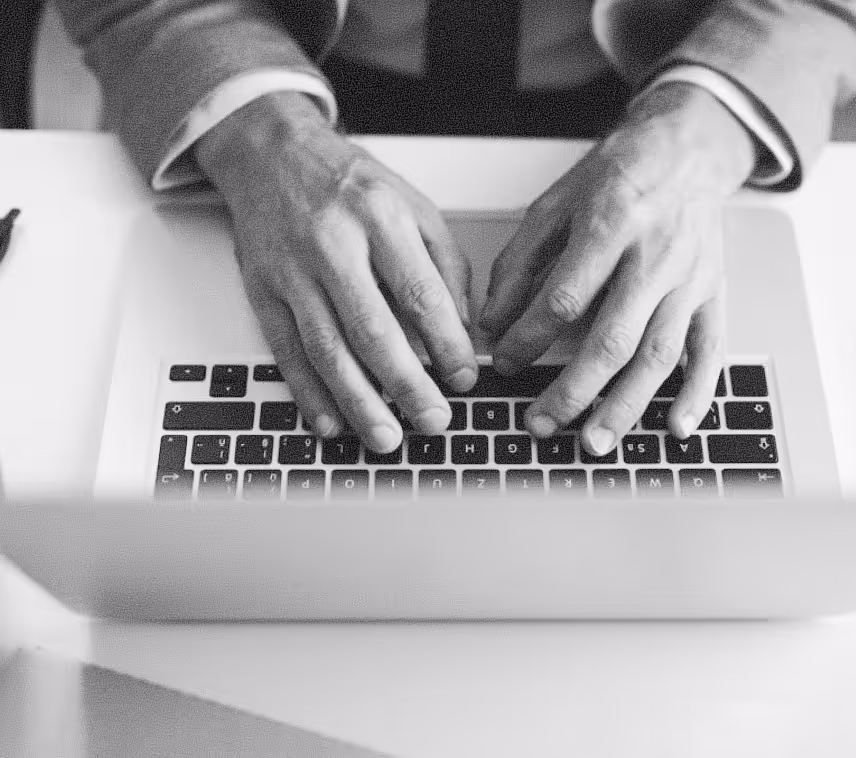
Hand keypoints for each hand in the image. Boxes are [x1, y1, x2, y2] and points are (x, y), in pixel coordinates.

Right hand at [195, 92, 476, 451]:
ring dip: (358, 401)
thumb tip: (461, 331)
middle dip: (407, 384)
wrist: (271, 154)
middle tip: (433, 420)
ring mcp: (291, 270)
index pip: (420, 291)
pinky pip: (285, 350)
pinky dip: (307, 392)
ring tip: (385, 437)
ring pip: (326, 348)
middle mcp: (333, 243)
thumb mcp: (413, 206)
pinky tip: (329, 421)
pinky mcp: (262, 291)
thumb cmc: (350, 184)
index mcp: (380, 216)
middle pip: (372, 329)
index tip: (464, 379)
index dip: (446, 343)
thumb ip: (444, 266)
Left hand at [479, 82, 754, 454]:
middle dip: (575, 390)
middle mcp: (656, 256)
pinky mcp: (713, 294)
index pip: (565, 297)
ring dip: (627, 404)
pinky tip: (675, 426)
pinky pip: (710, 349)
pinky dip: (697, 392)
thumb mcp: (556, 202)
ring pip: (660, 354)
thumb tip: (492, 320)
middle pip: (614, 337)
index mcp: (611, 225)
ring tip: (596, 441)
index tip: (504, 363)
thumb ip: (520, 261)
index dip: (529, 337)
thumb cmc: (620, 173)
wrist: (688, 148)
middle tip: (542, 422)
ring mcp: (690, 280)